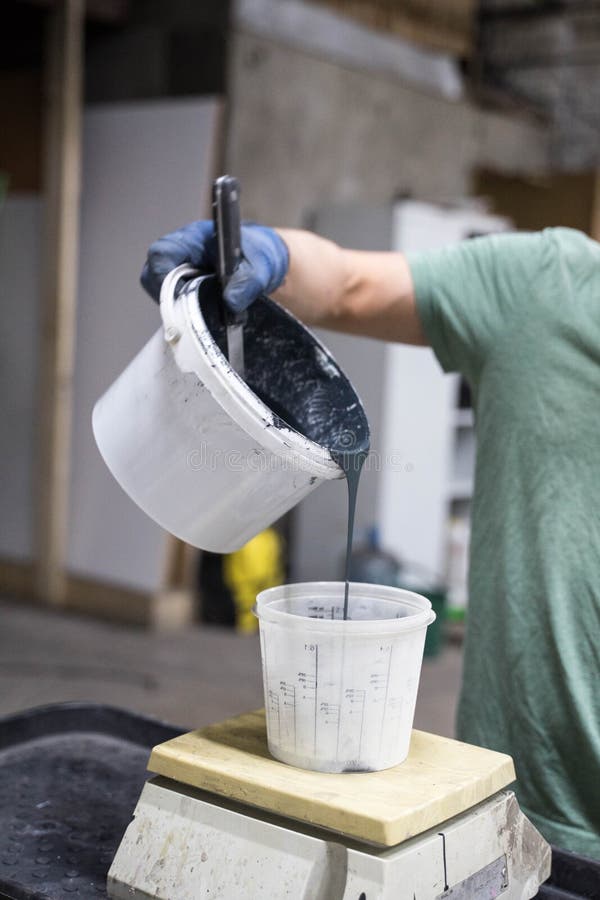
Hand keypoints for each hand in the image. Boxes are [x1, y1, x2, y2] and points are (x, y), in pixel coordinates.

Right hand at [140, 220, 288, 311]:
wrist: (260, 262)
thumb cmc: (258, 255)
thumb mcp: (259, 268)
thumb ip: (248, 283)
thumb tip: (231, 301)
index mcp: (193, 238)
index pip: (162, 254)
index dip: (162, 277)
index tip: (178, 298)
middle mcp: (180, 253)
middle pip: (152, 275)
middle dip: (167, 298)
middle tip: (188, 315)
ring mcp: (178, 270)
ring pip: (161, 291)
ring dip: (176, 307)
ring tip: (198, 317)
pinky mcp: (182, 287)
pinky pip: (172, 301)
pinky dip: (183, 313)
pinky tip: (200, 317)